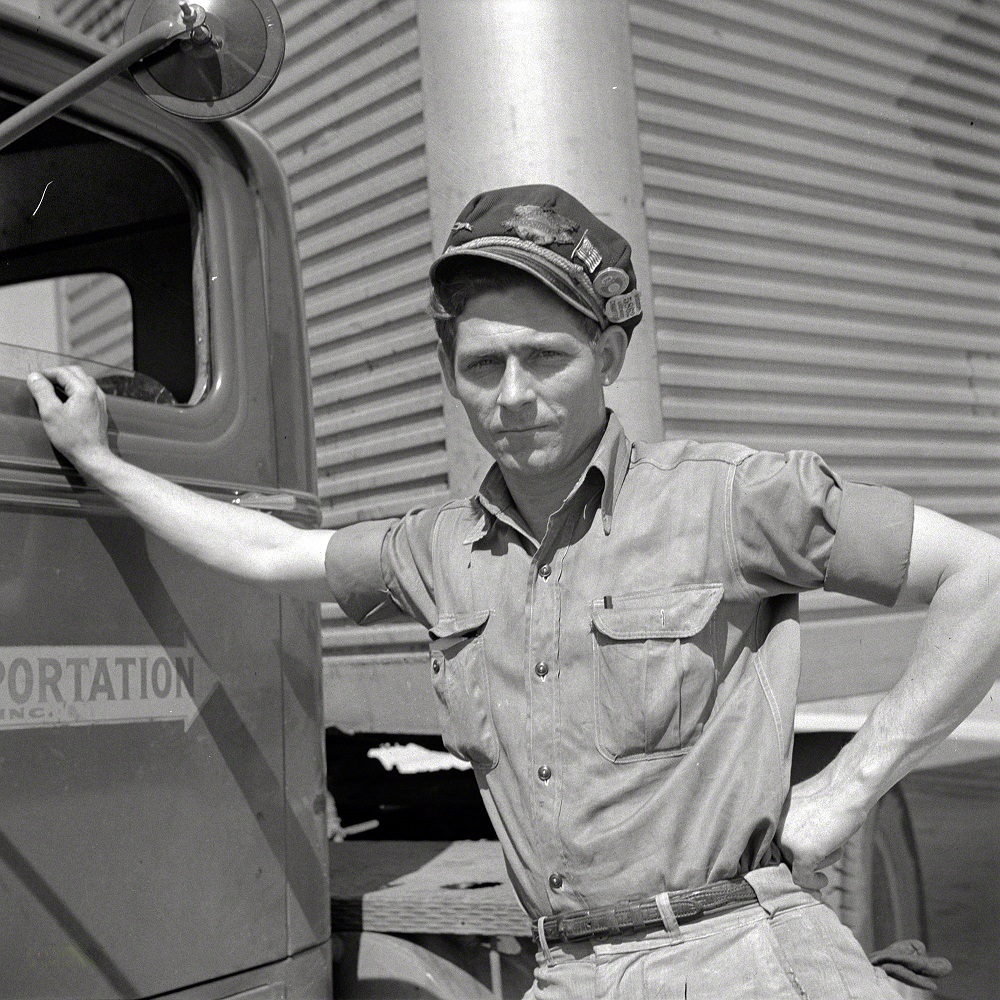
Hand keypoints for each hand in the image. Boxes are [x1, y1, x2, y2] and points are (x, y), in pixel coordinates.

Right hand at [26, 366, 110, 468]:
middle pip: (75, 372)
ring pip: (84, 381)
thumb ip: (42, 391)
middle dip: (58, 373)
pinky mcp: (101, 410)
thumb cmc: (71, 437)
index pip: (63, 372)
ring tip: (53, 388)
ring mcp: (100, 401)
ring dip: (68, 380)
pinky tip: (68, 398)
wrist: (92, 455)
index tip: (34, 379)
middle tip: (43, 381)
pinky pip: (89, 391)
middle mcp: (95, 392)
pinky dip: (76, 389)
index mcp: (84, 389)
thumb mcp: (50, 412)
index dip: (46, 373)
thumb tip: (34, 376)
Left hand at [778, 769, 867, 893]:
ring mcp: (786, 841)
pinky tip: (823, 881)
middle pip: (785, 857)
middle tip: (823, 855)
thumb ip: (791, 828)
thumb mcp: (800, 811)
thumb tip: (789, 853)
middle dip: (806, 859)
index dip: (786, 859)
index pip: (773, 846)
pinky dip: (813, 884)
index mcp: (769, 817)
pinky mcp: (803, 853)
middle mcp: (773, 829)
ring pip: (797, 867)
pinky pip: (802, 878)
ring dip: (818, 862)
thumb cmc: (829, 799)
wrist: (845, 791)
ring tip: (831, 840)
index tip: (798, 869)